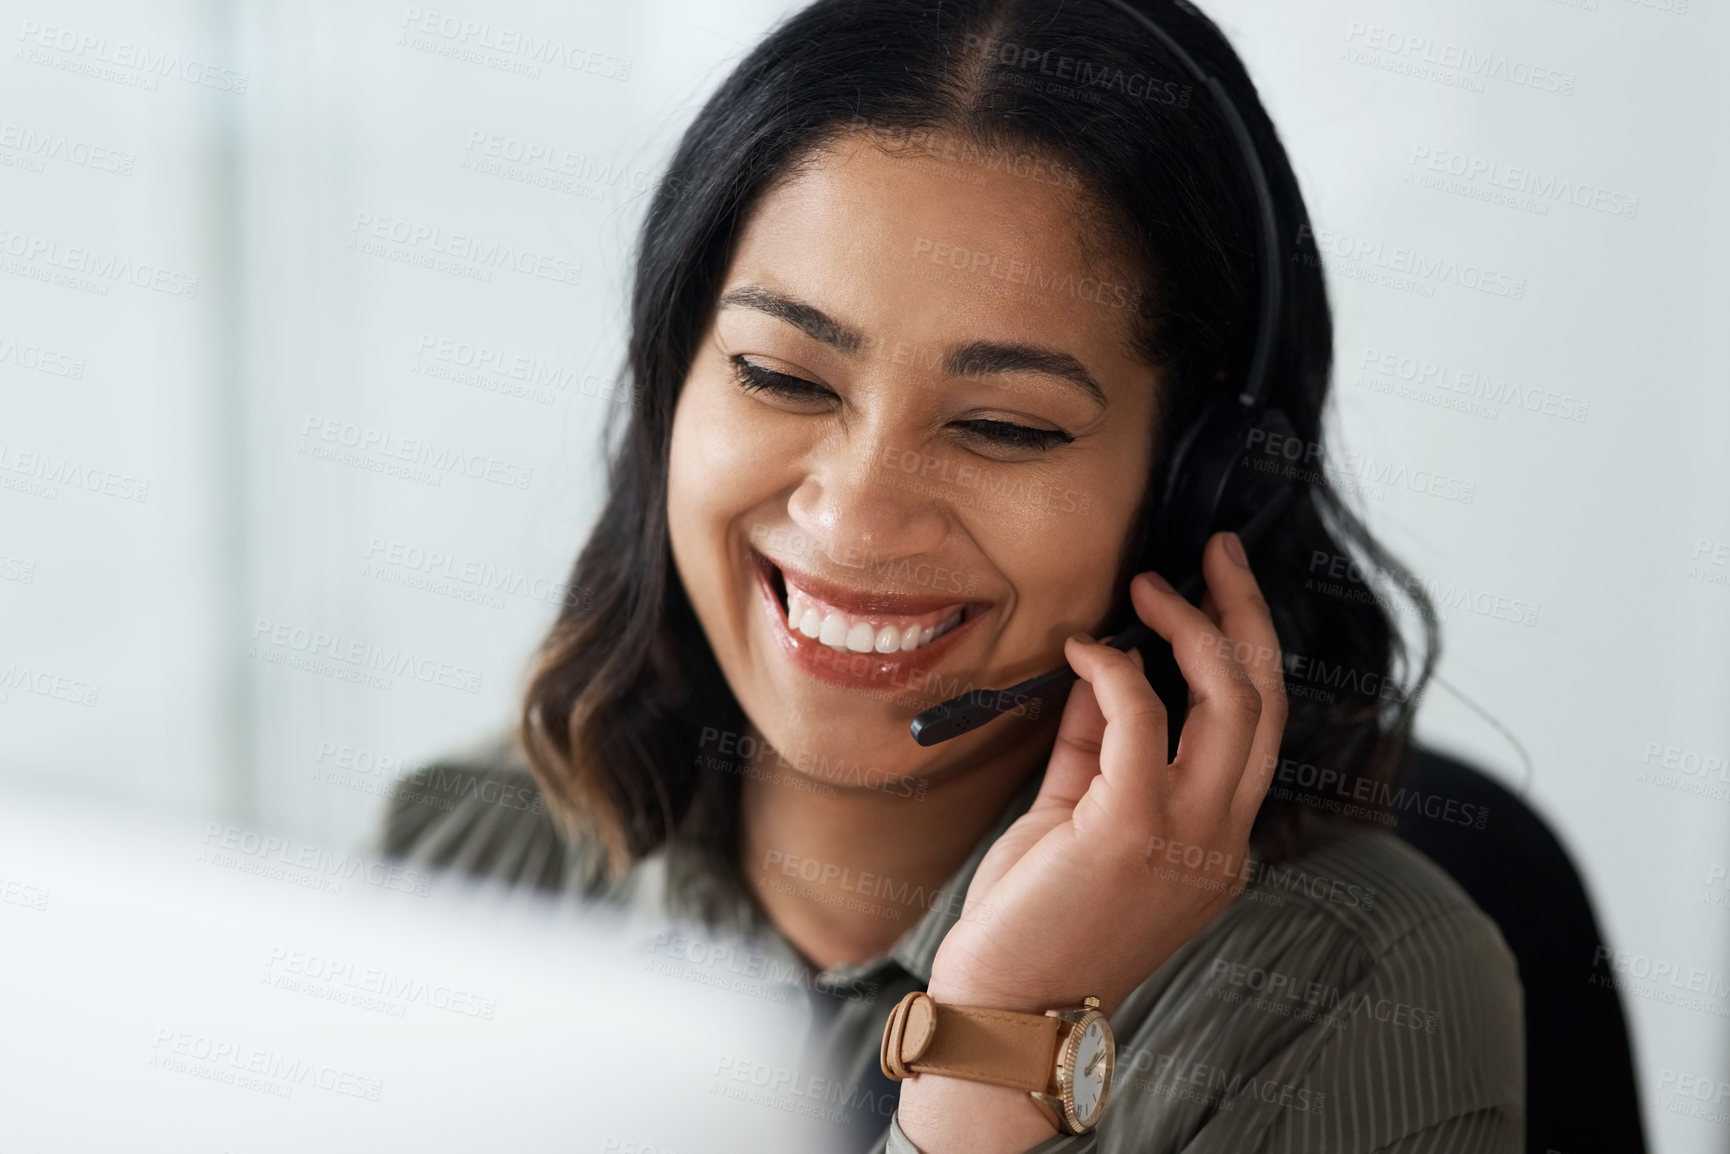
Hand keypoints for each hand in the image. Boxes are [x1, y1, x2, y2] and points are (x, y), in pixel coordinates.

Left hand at [924, 530, 1287, 1016]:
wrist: (1003, 1013)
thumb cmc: (1033, 922)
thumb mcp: (1074, 818)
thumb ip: (1096, 746)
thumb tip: (1102, 666)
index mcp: (1218, 840)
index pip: (1258, 726)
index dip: (1246, 646)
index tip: (1217, 585)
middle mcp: (1222, 838)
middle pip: (1266, 701)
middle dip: (1244, 612)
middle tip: (1214, 552)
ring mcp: (1189, 838)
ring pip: (1231, 701)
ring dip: (1192, 626)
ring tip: (1149, 585)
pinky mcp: (1132, 832)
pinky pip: (1144, 721)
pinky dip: (1116, 669)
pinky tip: (1082, 648)